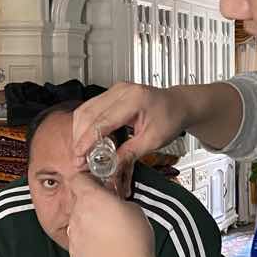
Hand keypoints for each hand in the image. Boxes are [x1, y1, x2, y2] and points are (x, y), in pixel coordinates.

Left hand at [66, 173, 167, 256]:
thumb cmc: (132, 244)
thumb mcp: (135, 210)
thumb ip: (120, 202)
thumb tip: (117, 204)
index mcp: (91, 199)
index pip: (78, 178)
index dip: (87, 179)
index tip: (96, 182)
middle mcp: (78, 215)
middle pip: (78, 201)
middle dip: (92, 204)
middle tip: (109, 209)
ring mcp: (73, 235)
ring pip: (78, 222)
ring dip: (89, 223)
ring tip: (110, 233)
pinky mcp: (74, 253)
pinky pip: (79, 240)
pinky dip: (89, 241)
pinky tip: (105, 248)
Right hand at [72, 83, 186, 170]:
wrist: (178, 105)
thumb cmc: (171, 118)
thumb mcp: (154, 140)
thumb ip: (130, 153)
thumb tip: (111, 166)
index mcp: (134, 99)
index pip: (102, 121)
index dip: (87, 140)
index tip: (80, 156)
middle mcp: (121, 90)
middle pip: (88, 113)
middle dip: (80, 138)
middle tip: (79, 159)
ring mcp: (115, 90)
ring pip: (85, 110)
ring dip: (80, 132)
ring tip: (82, 152)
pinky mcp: (112, 94)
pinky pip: (91, 108)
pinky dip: (86, 125)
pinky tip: (88, 140)